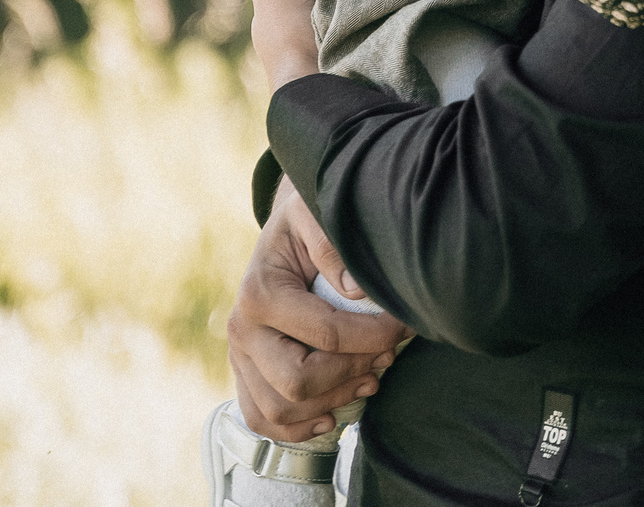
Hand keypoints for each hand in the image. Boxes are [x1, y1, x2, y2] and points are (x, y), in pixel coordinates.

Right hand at [226, 180, 408, 440]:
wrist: (284, 235)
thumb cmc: (305, 223)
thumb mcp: (315, 214)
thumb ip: (332, 244)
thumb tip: (356, 291)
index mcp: (260, 293)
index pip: (325, 334)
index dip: (373, 338)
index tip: (404, 327)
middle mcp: (242, 330)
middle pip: (298, 382)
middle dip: (351, 374)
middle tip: (387, 356)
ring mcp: (239, 358)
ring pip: (281, 409)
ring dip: (333, 401)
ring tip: (369, 379)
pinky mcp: (245, 376)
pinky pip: (262, 420)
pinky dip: (297, 428)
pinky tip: (332, 414)